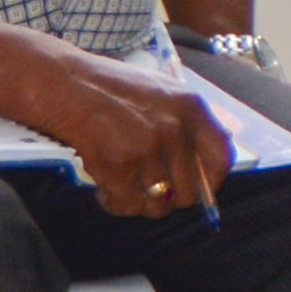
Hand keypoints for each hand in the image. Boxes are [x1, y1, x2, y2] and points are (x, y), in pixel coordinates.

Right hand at [27, 48, 236, 220]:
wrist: (68, 85)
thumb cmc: (114, 88)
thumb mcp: (164, 91)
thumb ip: (188, 122)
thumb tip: (205, 164)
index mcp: (191, 108)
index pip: (222, 158)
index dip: (213, 182)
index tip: (201, 189)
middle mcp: (175, 130)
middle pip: (189, 192)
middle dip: (169, 197)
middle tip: (150, 188)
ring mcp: (146, 149)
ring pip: (159, 204)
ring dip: (143, 204)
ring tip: (127, 188)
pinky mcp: (118, 166)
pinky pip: (128, 206)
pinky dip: (117, 205)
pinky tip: (107, 191)